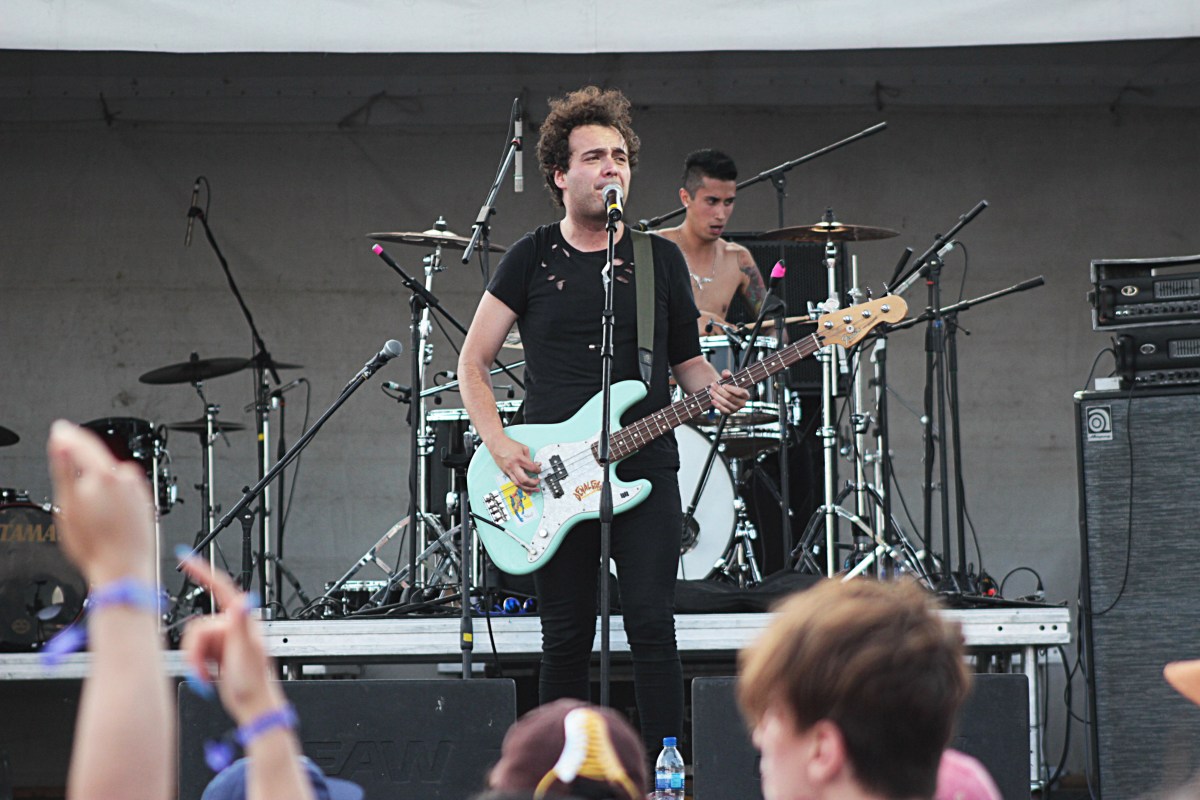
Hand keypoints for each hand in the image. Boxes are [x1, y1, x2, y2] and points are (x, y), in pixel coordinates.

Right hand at [46, 420, 156, 585]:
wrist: (125, 568)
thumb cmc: (96, 545)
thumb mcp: (68, 506)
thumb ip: (64, 468)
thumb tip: (62, 441)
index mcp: (107, 474)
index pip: (85, 443)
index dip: (69, 436)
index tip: (61, 431)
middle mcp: (128, 477)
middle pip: (98, 459)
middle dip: (82, 464)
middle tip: (71, 477)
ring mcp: (139, 489)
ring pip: (111, 476)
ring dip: (98, 482)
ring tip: (90, 509)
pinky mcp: (146, 501)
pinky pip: (124, 490)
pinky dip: (113, 494)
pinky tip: (107, 514)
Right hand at [180, 557, 284, 725]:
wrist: (252, 703)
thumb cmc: (254, 681)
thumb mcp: (245, 652)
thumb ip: (242, 625)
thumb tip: (245, 600)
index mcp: (243, 619)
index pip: (221, 587)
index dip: (203, 570)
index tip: (186, 557)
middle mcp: (234, 625)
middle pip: (197, 626)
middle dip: (195, 651)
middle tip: (204, 671)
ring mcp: (225, 638)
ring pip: (193, 640)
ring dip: (196, 661)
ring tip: (207, 676)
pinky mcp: (217, 649)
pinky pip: (195, 650)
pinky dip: (197, 664)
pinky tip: (208, 675)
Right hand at [488, 434, 540, 492]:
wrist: (496, 444)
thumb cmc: (509, 444)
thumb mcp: (523, 448)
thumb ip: (530, 457)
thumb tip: (537, 465)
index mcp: (519, 458)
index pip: (531, 468)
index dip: (538, 470)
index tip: (539, 471)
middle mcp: (513, 466)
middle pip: (524, 480)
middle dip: (533, 483)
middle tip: (538, 481)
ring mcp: (508, 470)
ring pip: (518, 484)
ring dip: (527, 489)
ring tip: (534, 490)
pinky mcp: (505, 473)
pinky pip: (513, 482)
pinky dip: (520, 486)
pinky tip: (526, 489)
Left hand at [709, 370, 749, 415]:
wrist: (723, 394)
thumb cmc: (728, 385)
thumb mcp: (728, 378)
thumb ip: (727, 373)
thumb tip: (725, 374)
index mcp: (746, 395)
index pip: (741, 392)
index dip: (732, 389)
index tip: (723, 385)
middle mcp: (742, 403)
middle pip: (731, 397)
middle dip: (720, 391)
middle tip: (713, 385)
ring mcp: (736, 409)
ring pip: (726, 403)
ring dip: (717, 396)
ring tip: (711, 390)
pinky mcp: (729, 413)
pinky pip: (723, 410)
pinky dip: (717, 405)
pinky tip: (712, 400)